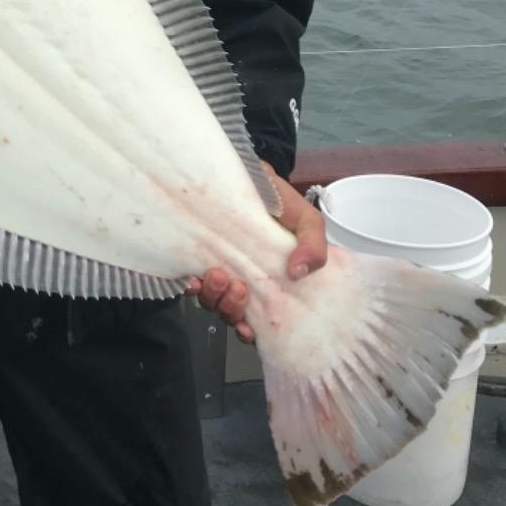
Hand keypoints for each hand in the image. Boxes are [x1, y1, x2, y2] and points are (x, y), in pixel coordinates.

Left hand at [184, 165, 327, 343]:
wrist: (254, 173)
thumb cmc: (280, 202)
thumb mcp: (307, 221)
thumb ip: (314, 246)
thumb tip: (300, 272)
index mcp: (268, 282)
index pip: (257, 321)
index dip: (249, 332)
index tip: (248, 327)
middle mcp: (242, 281)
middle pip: (229, 314)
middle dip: (231, 309)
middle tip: (238, 288)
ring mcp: (219, 268)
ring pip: (210, 301)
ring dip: (213, 297)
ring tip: (219, 275)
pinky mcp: (197, 255)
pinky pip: (190, 281)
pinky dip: (192, 286)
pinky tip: (195, 279)